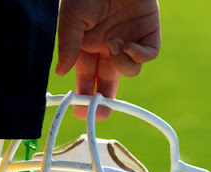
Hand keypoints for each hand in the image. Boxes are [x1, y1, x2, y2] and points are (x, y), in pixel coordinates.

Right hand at [55, 0, 160, 119]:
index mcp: (88, 46)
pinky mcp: (148, 35)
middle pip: (109, 81)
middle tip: (100, 114)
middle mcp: (108, 47)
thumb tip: (62, 72)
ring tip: (112, 44)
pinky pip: (147, 56)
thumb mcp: (71, 18)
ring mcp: (130, 41)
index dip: (84, 95)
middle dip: (105, 100)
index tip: (79, 111)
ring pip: (129, 70)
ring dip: (121, 64)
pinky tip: (126, 45)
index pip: (87, 78)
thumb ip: (68, 46)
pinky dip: (138, 56)